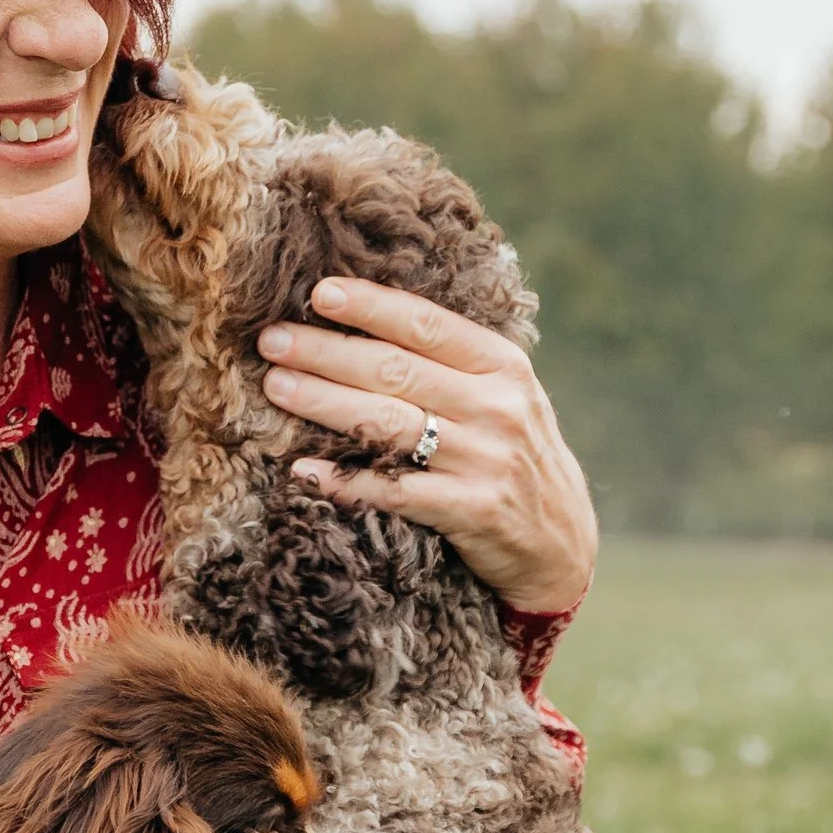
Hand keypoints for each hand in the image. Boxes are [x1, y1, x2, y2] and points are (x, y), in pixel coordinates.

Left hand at [257, 275, 597, 615]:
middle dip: (327, 352)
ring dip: (325, 403)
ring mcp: (485, 460)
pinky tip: (304, 470)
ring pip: (389, 424)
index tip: (320, 292)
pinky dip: (345, 481)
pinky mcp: (472, 511)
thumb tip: (365, 319)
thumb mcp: (504, 396)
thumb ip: (452, 362)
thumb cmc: (512, 454)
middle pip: (396, 371)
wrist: (560, 541)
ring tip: (277, 387)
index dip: (371, 307)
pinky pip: (394, 491)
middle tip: (272, 340)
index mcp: (503, 366)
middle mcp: (497, 407)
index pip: (427, 325)